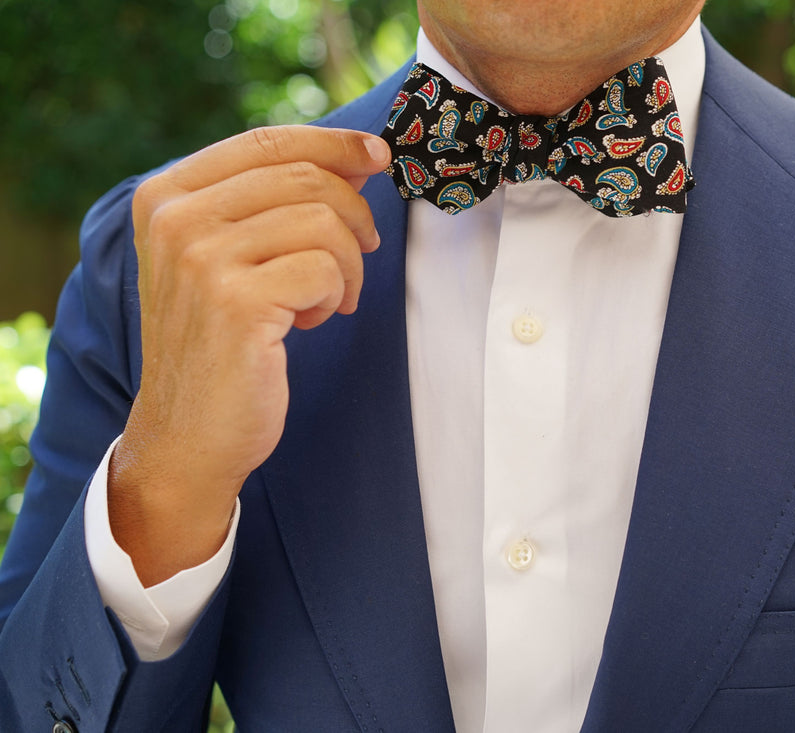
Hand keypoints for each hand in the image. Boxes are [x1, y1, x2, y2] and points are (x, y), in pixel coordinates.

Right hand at [107, 125, 390, 585]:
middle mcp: (175, 218)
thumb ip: (269, 202)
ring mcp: (201, 259)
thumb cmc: (220, 343)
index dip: (334, 144)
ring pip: (324, 221)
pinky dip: (334, 295)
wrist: (188, 435)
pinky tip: (309, 322)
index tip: (378, 158)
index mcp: (165, 195)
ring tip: (325, 300)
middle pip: (306, 178)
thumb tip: (361, 155)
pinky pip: (326, 268)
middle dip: (353, 217)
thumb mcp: (224, 257)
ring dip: (347, 265)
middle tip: (355, 260)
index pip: (267, 141)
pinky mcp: (237, 302)